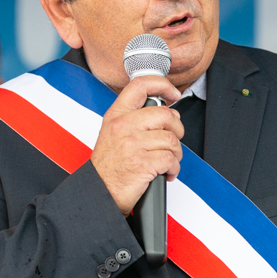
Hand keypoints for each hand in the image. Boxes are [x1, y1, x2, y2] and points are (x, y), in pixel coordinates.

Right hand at [90, 75, 183, 214]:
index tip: (173, 93)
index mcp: (116, 116)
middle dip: (177, 128)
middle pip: (165, 115)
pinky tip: (166, 172)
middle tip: (172, 139)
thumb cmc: (108, 166)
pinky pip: (171, 159)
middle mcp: (123, 126)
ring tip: (167, 160)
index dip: (162, 85)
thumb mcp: (112, 133)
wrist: (99, 192)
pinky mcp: (142, 164)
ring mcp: (133, 145)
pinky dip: (173, 168)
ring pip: (172, 139)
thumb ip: (135, 118)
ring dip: (175, 153)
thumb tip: (166, 111)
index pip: (140, 85)